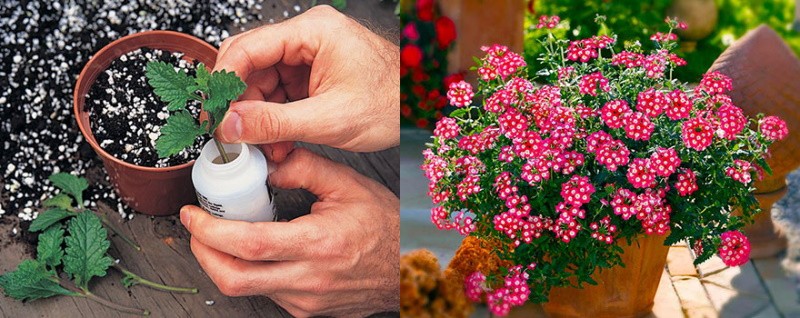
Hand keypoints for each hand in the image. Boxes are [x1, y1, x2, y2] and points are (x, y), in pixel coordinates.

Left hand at [180, 148, 399, 316]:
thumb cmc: (383, 228)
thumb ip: (304, 167)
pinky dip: (251, 271)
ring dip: (225, 262)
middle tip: (196, 230)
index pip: (249, 243)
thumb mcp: (348, 185)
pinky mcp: (304, 310)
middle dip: (202, 253)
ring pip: (246, 287)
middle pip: (234, 278)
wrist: (406, 270)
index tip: (193, 215)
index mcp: (318, 243)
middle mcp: (308, 279)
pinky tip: (258, 252)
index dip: (210, 231)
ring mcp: (305, 300)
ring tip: (226, 236)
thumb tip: (265, 162)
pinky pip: (266, 292)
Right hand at [213, 5, 399, 160]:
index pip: (248, 48)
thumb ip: (275, 123)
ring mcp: (311, 54)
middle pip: (251, 65)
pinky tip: (279, 142)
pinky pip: (281, 93)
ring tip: (266, 147)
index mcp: (314, 32)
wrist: (419, 109)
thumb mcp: (328, 119)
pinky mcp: (314, 73)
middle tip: (234, 136)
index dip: (225, 84)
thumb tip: (232, 126)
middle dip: (242, 105)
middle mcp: (309, 37)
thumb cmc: (391, 104)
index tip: (214, 115)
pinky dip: (276, 119)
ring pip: (263, 82)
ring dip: (259, 118)